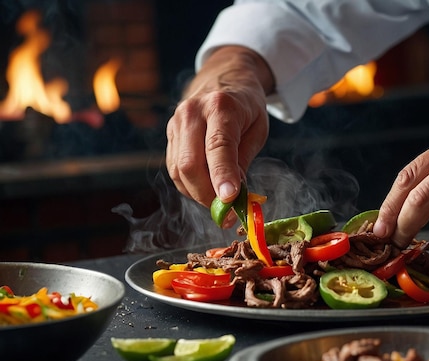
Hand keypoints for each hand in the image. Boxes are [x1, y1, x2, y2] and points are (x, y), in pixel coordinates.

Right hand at [166, 46, 274, 218]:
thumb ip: (243, 160)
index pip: (218, 146)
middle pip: (190, 163)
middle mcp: (192, 112)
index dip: (222, 176)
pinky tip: (206, 189)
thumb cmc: (246, 106)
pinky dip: (190, 186)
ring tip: (220, 205)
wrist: (224, 77)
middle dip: (207, 195)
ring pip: (178, 170)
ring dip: (198, 195)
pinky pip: (174, 169)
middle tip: (226, 214)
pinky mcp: (169, 134)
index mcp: (221, 106)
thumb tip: (232, 195)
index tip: (230, 200)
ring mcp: (176, 122)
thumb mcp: (257, 129)